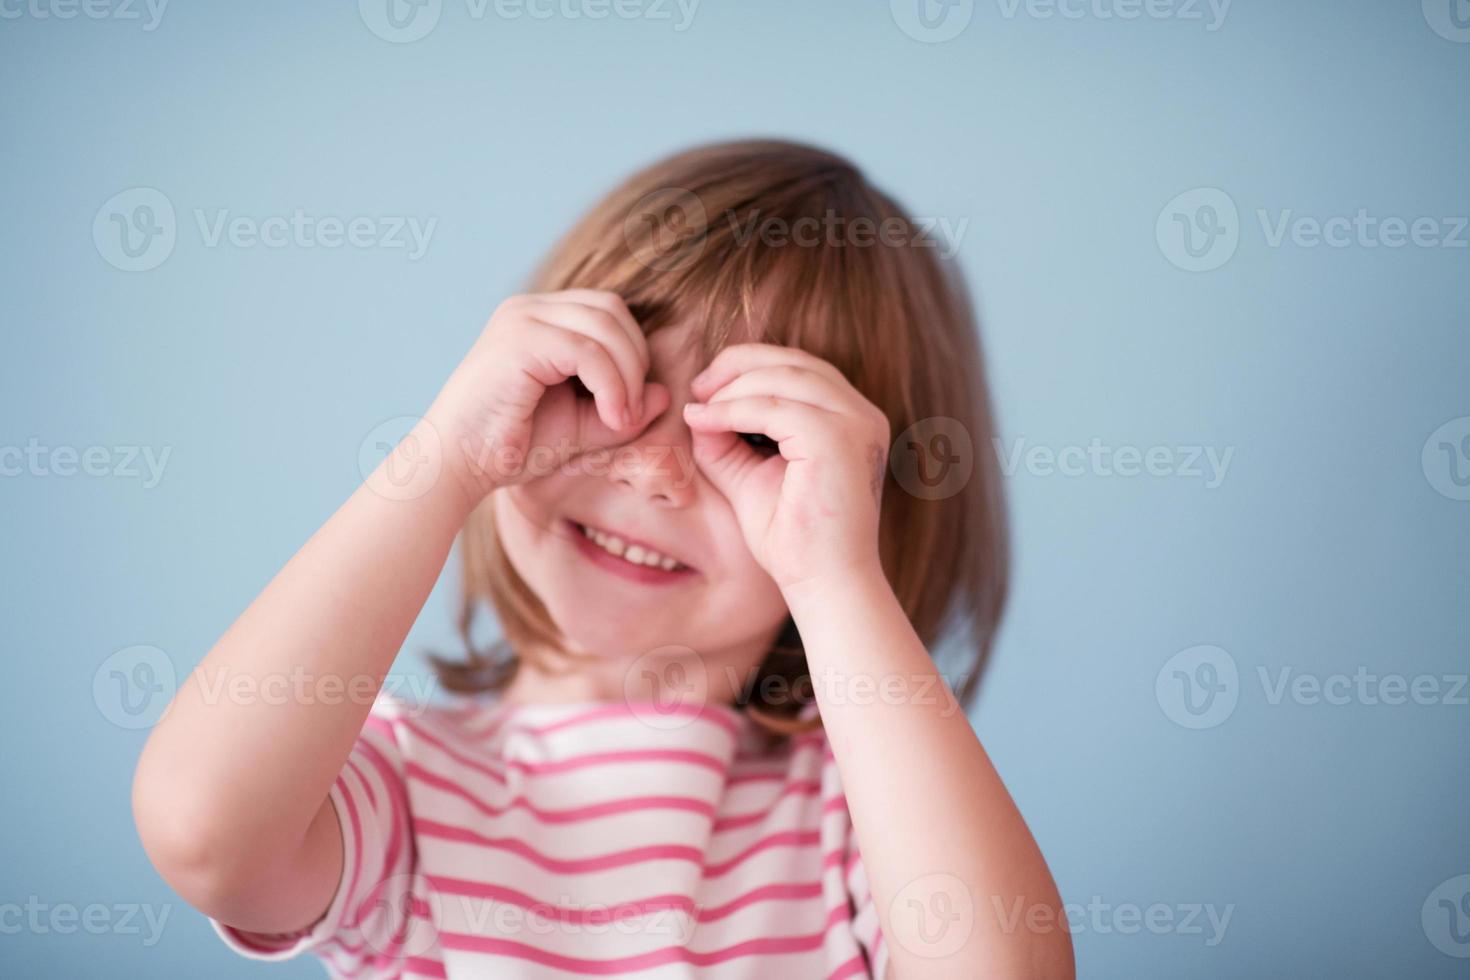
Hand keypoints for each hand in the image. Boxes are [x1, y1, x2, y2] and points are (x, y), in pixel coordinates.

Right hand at [425, 290, 670, 501]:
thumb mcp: (581, 427)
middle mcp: (529, 309)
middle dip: (635, 361)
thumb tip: (663, 392)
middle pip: (612, 310)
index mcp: (540, 319)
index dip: (632, 354)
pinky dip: (612, 385)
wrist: (457, 466)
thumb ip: (623, 409)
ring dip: (626, 376)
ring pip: (605, 325)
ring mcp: (521, 318)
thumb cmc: (511, 447)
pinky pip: (587, 351)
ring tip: (619, 420)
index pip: (608, 312)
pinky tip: (610, 418)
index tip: (629, 408)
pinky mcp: (519, 339)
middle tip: (628, 415)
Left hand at [683, 343, 889, 591]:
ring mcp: (855, 423)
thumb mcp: (751, 474)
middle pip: (794, 361)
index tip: (707, 389)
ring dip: (733, 388)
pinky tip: (705, 421)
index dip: (750, 367)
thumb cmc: (793, 538)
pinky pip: (774, 407)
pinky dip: (733, 409)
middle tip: (698, 388)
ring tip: (700, 408)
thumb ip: (729, 438)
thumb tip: (699, 405)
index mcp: (852, 418)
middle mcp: (862, 414)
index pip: (800, 369)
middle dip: (738, 365)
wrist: (822, 583)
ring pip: (783, 378)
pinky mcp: (837, 439)